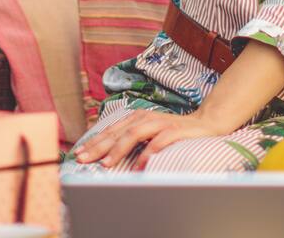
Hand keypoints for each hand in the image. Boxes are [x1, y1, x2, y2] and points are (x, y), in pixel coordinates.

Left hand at [74, 108, 233, 169]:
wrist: (205, 123)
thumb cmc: (172, 130)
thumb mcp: (148, 132)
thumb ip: (130, 138)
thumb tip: (105, 153)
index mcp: (136, 117)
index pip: (111, 130)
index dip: (94, 142)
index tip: (78, 154)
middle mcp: (146, 117)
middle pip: (118, 132)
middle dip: (99, 146)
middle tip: (84, 159)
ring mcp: (161, 123)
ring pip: (135, 134)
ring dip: (119, 149)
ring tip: (107, 164)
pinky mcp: (176, 130)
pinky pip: (159, 141)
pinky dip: (148, 153)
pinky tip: (139, 164)